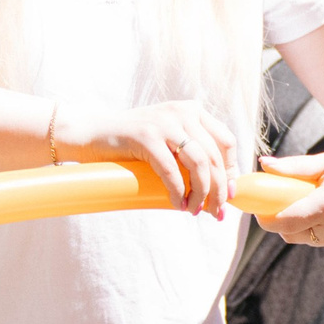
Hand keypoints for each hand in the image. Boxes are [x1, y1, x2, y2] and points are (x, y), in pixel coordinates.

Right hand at [62, 100, 238, 217]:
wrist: (91, 134)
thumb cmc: (133, 144)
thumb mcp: (168, 141)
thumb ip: (192, 152)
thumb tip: (222, 188)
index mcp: (192, 111)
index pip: (225, 141)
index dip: (231, 171)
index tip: (230, 194)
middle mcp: (182, 112)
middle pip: (214, 156)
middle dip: (219, 189)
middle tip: (216, 212)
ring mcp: (163, 121)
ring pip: (198, 163)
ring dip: (201, 193)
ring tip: (197, 211)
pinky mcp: (145, 135)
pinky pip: (170, 169)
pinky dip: (177, 191)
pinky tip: (177, 204)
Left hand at [255, 138, 323, 249]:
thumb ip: (294, 167)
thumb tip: (264, 165)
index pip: (284, 221)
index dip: (266, 218)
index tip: (260, 209)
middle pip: (292, 235)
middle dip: (281, 222)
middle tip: (282, 204)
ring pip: (308, 240)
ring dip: (301, 227)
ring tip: (311, 204)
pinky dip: (319, 230)